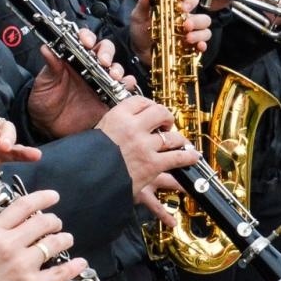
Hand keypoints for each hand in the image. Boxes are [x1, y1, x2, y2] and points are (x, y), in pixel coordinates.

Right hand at [0, 189, 86, 280]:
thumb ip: (3, 232)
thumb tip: (27, 223)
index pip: (22, 206)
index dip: (42, 198)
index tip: (53, 196)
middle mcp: (9, 245)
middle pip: (43, 222)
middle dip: (55, 222)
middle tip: (57, 225)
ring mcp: (22, 265)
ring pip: (54, 243)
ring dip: (65, 239)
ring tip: (66, 240)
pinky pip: (60, 271)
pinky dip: (74, 266)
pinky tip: (79, 262)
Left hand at [27, 29, 131, 136]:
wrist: (48, 126)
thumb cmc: (44, 101)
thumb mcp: (44, 82)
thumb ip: (50, 66)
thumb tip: (46, 48)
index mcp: (73, 60)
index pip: (84, 41)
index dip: (87, 37)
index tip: (86, 42)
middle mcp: (89, 69)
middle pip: (105, 51)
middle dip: (106, 53)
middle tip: (103, 61)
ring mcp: (100, 83)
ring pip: (115, 68)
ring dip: (117, 69)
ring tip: (113, 76)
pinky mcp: (107, 99)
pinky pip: (122, 89)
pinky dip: (127, 85)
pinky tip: (124, 85)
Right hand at [91, 96, 191, 223]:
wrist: (88, 180)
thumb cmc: (89, 158)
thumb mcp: (98, 133)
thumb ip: (115, 125)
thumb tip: (127, 121)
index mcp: (118, 116)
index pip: (140, 101)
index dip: (150, 106)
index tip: (151, 111)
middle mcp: (134, 127)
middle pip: (160, 112)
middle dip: (167, 118)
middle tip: (166, 125)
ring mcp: (145, 145)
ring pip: (172, 136)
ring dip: (178, 139)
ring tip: (180, 142)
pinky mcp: (153, 164)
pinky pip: (177, 157)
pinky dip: (187, 157)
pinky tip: (192, 156)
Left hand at [128, 0, 211, 64]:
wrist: (138, 50)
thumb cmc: (141, 30)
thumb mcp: (139, 15)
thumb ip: (144, 3)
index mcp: (176, 9)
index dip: (191, 1)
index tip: (183, 6)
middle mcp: (186, 20)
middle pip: (203, 17)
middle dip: (197, 20)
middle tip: (186, 24)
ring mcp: (190, 34)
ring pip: (205, 31)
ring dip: (199, 34)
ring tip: (188, 37)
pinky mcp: (190, 48)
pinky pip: (202, 46)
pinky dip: (202, 45)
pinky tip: (198, 46)